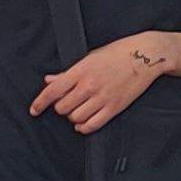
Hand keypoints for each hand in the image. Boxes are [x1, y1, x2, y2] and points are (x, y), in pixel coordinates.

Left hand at [32, 34, 168, 133]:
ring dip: (73, 117)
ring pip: (76, 118)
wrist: (145, 55)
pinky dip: (84, 127)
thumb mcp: (89, 57)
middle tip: (67, 103)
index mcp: (81, 71)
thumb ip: (68, 72)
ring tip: (77, 110)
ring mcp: (103, 98)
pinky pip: (93, 124)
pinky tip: (83, 123)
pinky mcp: (115, 107)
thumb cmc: (117, 53)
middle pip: (62, 108)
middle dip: (61, 107)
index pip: (53, 91)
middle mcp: (90, 86)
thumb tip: (49, 80)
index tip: (34, 110)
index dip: (40, 103)